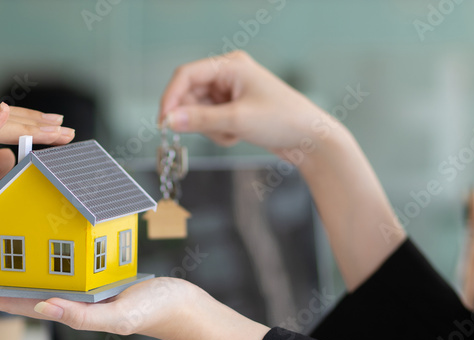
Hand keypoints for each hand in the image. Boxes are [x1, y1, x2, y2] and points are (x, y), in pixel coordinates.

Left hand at [0, 276, 268, 339]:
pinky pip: (60, 260)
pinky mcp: (92, 270)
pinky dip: (41, 252)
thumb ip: (81, 315)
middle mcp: (66, 296)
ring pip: (33, 274)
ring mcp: (78, 284)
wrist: (184, 305)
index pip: (15, 301)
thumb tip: (41, 308)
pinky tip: (30, 244)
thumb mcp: (117, 315)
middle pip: (15, 289)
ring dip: (5, 269)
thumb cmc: (154, 312)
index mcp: (66, 307)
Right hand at [159, 51, 336, 158]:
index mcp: (231, 65)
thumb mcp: (236, 121)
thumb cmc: (282, 121)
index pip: (186, 75)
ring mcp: (231, 92)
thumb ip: (199, 120)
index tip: (163, 122)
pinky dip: (218, 132)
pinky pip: (210, 121)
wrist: (310, 140)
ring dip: (209, 128)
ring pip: (198, 111)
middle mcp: (229, 74)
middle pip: (190, 94)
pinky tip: (237, 136)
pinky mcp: (234, 108)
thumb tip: (169, 121)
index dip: (170, 97)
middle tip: (208, 132)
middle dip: (195, 118)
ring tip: (232, 134)